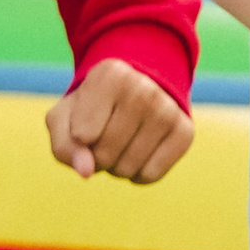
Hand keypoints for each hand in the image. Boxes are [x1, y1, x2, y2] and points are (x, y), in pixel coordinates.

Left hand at [48, 59, 193, 183]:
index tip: (86, 120)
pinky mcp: (185, 132)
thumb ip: (64, 145)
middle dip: (97, 157)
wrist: (135, 94)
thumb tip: (86, 172)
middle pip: (106, 154)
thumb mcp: (65, 119)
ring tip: (121, 144)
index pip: (83, 135)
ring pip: (128, 168)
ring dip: (117, 167)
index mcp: (111, 74)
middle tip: (104, 135)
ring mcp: (168, 110)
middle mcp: (144, 89)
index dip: (78, 139)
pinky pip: (151, 175)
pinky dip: (138, 175)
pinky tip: (139, 154)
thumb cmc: (92, 108)